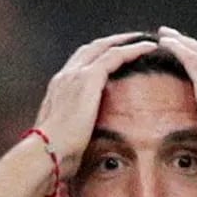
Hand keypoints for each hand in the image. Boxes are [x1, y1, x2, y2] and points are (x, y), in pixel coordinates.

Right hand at [35, 32, 156, 177]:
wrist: (46, 153)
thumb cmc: (54, 155)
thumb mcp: (63, 140)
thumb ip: (72, 134)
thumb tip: (79, 149)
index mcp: (58, 90)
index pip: (79, 64)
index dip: (97, 57)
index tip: (113, 56)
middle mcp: (65, 76)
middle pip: (92, 49)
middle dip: (112, 42)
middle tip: (132, 40)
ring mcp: (75, 75)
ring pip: (105, 47)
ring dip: (126, 41)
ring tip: (146, 41)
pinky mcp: (88, 79)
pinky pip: (116, 55)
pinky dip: (133, 49)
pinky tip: (150, 48)